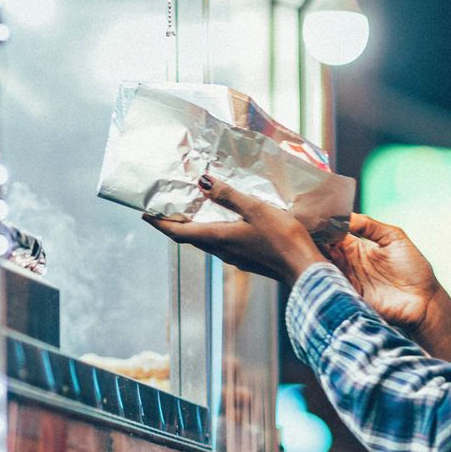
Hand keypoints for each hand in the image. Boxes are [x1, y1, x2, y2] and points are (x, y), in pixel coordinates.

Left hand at [143, 174, 324, 283]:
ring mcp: (235, 258)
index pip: (179, 232)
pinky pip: (223, 244)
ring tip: (192, 212)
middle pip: (190, 238)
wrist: (305, 268)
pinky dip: (214, 232)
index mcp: (218, 238)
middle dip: (176, 224)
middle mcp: (222, 251)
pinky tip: (224, 223)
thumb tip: (202, 182)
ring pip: (207, 241)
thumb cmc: (282, 237)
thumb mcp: (255, 209)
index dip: (160, 224)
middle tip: (167, 209)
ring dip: (196, 228)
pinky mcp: (248, 260)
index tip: (145, 215)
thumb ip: (228, 195)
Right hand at [323, 214, 450, 360]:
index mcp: (358, 248)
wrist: (424, 300)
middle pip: (325, 251)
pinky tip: (321, 267)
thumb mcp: (394, 237)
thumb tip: (347, 216)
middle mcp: (350, 263)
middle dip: (316, 243)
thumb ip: (370, 225)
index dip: (325, 228)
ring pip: (325, 268)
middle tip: (306, 233)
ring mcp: (349, 280)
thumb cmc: (414, 268)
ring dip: (318, 259)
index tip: (313, 220)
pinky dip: (326, 278)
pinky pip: (333, 286)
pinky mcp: (351, 296)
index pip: (335, 235)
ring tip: (310, 248)